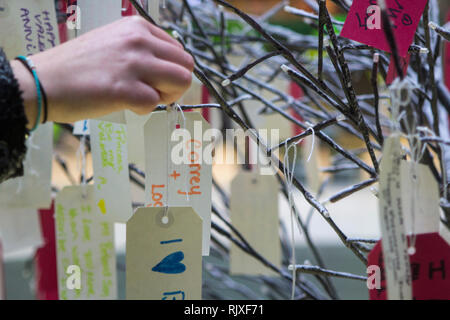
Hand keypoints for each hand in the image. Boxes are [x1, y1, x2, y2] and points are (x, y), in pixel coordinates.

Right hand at [11, 16, 193, 126]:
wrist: (43, 81)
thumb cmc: (78, 66)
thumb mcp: (114, 43)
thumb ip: (143, 50)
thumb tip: (168, 67)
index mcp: (137, 27)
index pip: (179, 51)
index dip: (172, 70)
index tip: (155, 80)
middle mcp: (139, 40)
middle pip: (186, 66)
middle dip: (175, 85)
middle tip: (154, 93)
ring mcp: (133, 63)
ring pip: (181, 82)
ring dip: (166, 96)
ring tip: (142, 98)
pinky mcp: (125, 89)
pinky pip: (155, 102)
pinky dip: (144, 109)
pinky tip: (124, 104)